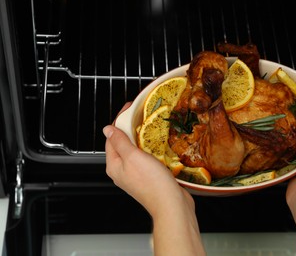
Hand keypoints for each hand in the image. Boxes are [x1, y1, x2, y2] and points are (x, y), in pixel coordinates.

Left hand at [103, 102, 204, 255]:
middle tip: (140, 114)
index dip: (119, 121)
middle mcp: (122, 170)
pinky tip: (157, 144)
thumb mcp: (133, 157)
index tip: (129, 108)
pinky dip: (149, 148)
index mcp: (114, 165)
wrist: (171, 204)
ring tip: (150, 126)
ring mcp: (135, 174)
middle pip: (122, 143)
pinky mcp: (148, 177)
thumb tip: (108, 129)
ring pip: (135, 150)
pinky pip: (145, 158)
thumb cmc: (152, 184)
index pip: (111, 137)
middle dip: (130, 127)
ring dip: (141, 137)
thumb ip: (120, 142)